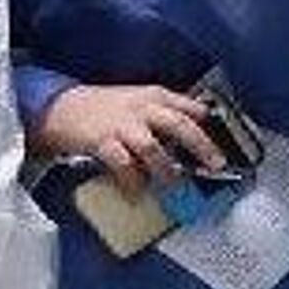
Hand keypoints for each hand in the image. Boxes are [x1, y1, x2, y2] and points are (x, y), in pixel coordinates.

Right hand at [34, 82, 227, 198]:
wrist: (60, 107)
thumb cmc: (102, 108)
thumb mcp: (136, 102)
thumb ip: (162, 116)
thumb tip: (193, 143)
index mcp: (153, 96)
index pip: (190, 107)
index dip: (211, 127)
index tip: (227, 145)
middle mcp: (141, 108)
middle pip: (180, 125)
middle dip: (202, 146)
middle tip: (217, 166)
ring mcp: (122, 124)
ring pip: (154, 149)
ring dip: (167, 172)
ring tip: (174, 186)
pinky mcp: (103, 141)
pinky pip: (124, 165)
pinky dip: (133, 182)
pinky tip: (136, 192)